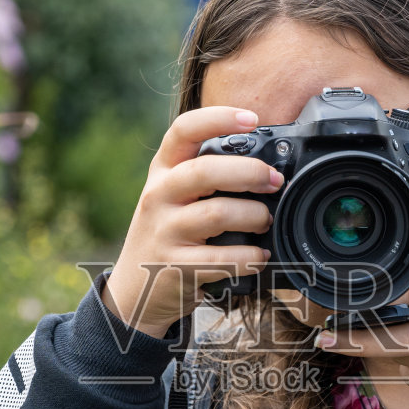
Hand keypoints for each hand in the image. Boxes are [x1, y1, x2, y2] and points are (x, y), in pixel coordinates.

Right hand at [102, 106, 281, 337]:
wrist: (133, 290)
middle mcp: (158, 196)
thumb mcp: (173, 197)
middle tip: (274, 181)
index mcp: (162, 171)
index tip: (252, 119)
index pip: (184, 130)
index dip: (219, 119)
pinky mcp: (174, 266)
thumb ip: (205, 176)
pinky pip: (221, 259)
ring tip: (265, 221)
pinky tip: (259, 256)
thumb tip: (266, 167)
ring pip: (216, 213)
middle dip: (249, 172)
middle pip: (204, 170)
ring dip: (253, 216)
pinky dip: (249, 257)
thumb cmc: (167, 235)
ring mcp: (164, 232)